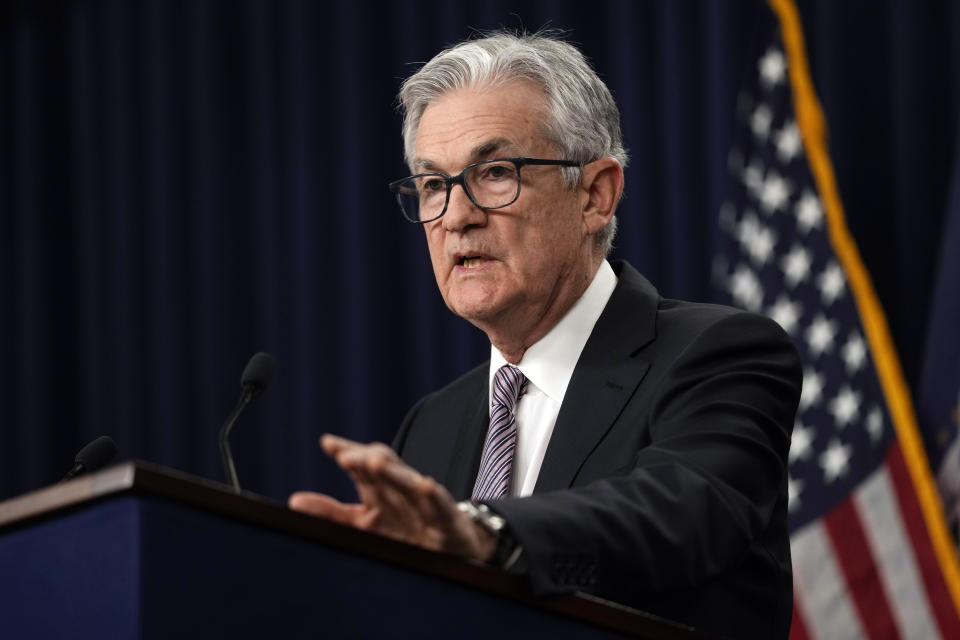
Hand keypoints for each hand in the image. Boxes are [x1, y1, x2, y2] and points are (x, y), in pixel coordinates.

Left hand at [288, 434, 496, 562]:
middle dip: (365, 459)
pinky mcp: (445, 518)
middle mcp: (400, 490)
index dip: (346, 452)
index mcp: (379, 490)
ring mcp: (423, 502)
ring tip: (375, 461)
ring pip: (408, 481)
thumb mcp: (363, 523)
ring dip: (392, 471)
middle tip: (346, 455)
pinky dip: (433, 495)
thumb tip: (293, 501)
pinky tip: (426, 486)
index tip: (328, 443)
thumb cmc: (405, 530)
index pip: (362, 464)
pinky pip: (440, 505)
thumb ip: (329, 513)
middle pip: (383, 467)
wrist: (452, 549)